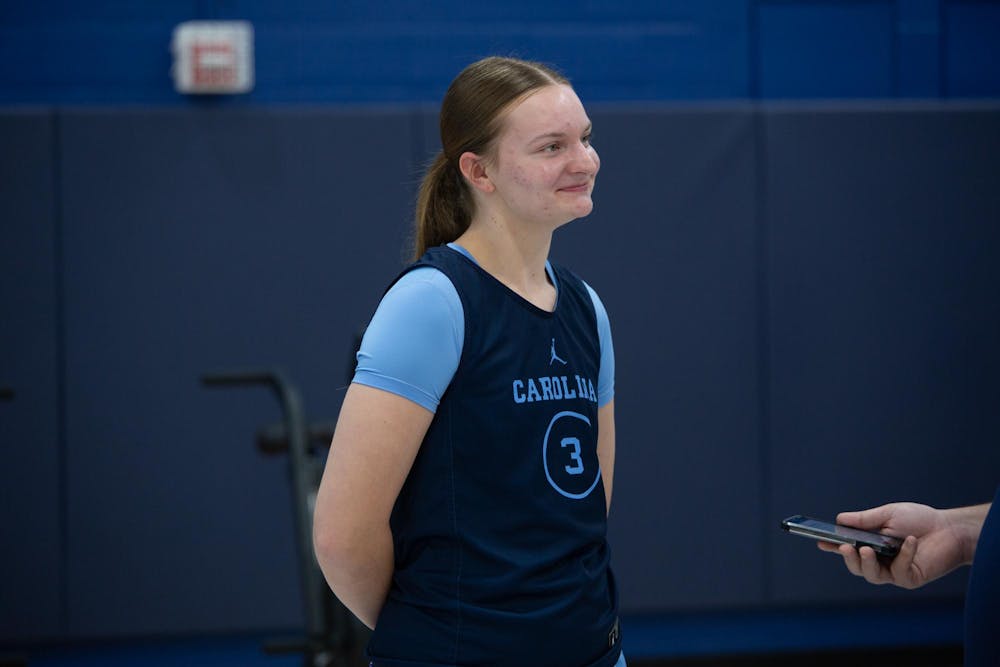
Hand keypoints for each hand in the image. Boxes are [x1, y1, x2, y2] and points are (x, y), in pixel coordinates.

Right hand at [817, 502, 966, 588]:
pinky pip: (900, 571)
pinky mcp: (910, 578)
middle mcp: (880, 560)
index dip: (832, 546)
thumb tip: (839, 520)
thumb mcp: (888, 514)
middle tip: (844, 548)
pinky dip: (904, 555)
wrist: (950, 529)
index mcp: (871, 543)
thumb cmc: (918, 520)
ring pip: (872, 576)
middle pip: (857, 567)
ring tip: (865, 550)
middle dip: (848, 559)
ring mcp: (894, 571)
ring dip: (866, 564)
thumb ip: (864, 520)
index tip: (819, 541)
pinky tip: (910, 541)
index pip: (848, 548)